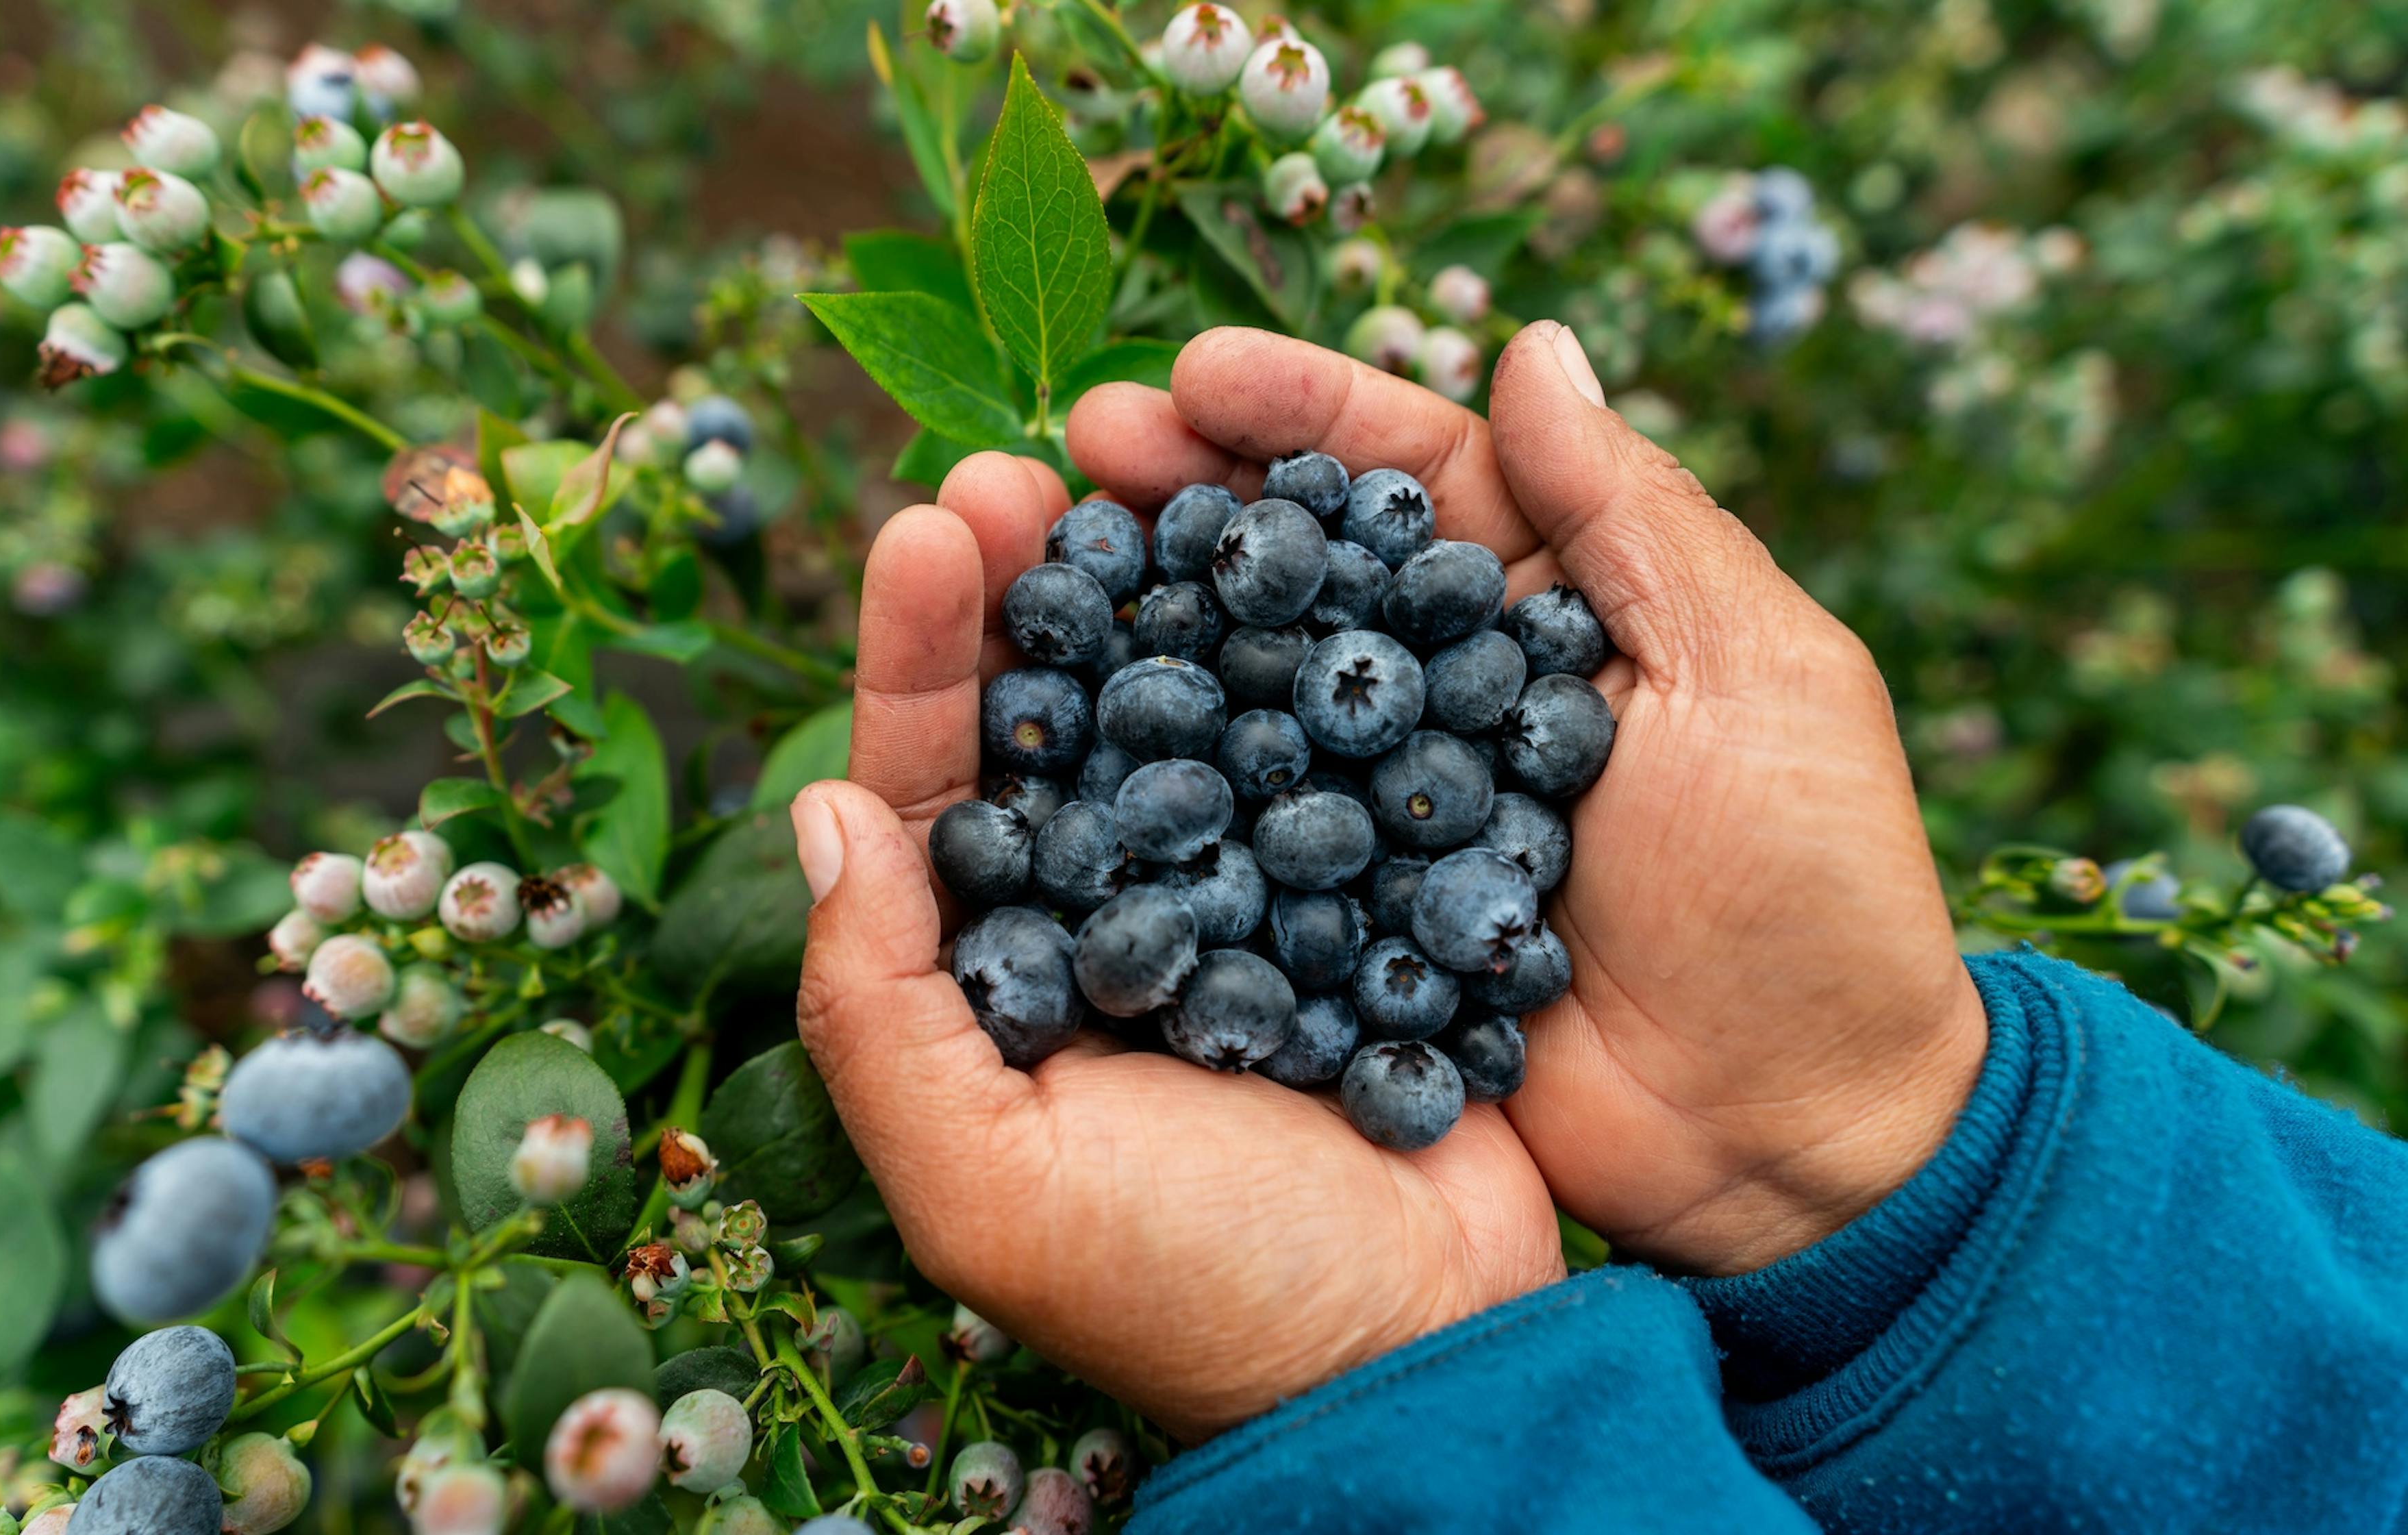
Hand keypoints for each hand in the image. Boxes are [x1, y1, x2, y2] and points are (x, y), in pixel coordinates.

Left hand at [790, 452, 1562, 1441]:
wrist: (1427, 1354)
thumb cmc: (1195, 1289)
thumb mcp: (991, 1184)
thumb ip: (877, 1011)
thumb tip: (824, 811)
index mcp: (993, 981)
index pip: (930, 791)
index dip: (922, 657)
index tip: (928, 522)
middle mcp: (1101, 919)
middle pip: (1048, 719)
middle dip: (1026, 586)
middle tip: (1021, 458)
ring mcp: (1234, 895)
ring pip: (1179, 708)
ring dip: (1158, 587)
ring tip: (1150, 465)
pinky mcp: (1357, 888)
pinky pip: (1318, 748)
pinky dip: (1303, 653)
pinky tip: (1300, 555)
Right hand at [1069, 324, 1989, 1275]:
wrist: (1791, 1145)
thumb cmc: (1811, 898)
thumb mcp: (1756, 676)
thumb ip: (1635, 516)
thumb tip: (1534, 342)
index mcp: (1556, 605)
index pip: (1414, 473)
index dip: (1302, 414)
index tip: (1190, 374)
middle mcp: (1450, 692)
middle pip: (1300, 561)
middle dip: (1187, 494)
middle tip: (1073, 450)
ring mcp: (1383, 812)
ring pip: (1243, 687)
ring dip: (1138, 620)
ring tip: (1027, 562)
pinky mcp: (1340, 926)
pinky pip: (1233, 841)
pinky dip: (1149, 789)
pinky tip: (1058, 737)